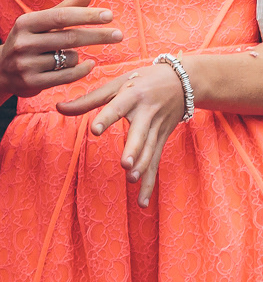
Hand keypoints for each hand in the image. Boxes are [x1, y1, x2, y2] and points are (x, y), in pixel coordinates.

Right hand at [0, 0, 122, 98]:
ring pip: (70, 58)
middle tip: (119, 35)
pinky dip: (82, 70)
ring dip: (78, 56)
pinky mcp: (31, 82)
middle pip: (70, 38)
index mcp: (26, 23)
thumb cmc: (31, 40)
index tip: (109, 15)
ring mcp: (25, 64)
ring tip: (67, 54)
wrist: (2, 71)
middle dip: (98, 36)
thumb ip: (67, 8)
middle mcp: (23, 43)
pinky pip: (67, 76)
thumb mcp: (42, 22)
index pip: (61, 16)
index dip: (87, 15)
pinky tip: (89, 65)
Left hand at [57, 61, 187, 206]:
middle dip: (135, 149)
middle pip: (141, 133)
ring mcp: (158, 127)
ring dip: (143, 165)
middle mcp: (148, 112)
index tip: (95, 129)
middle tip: (126, 164)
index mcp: (133, 95)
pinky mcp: (163, 138)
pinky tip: (142, 201)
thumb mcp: (117, 84)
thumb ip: (88, 100)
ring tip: (133, 178)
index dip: (108, 118)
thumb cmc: (144, 80)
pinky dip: (150, 182)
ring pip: (151, 149)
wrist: (185, 80)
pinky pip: (156, 161)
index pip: (118, 107)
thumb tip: (58, 108)